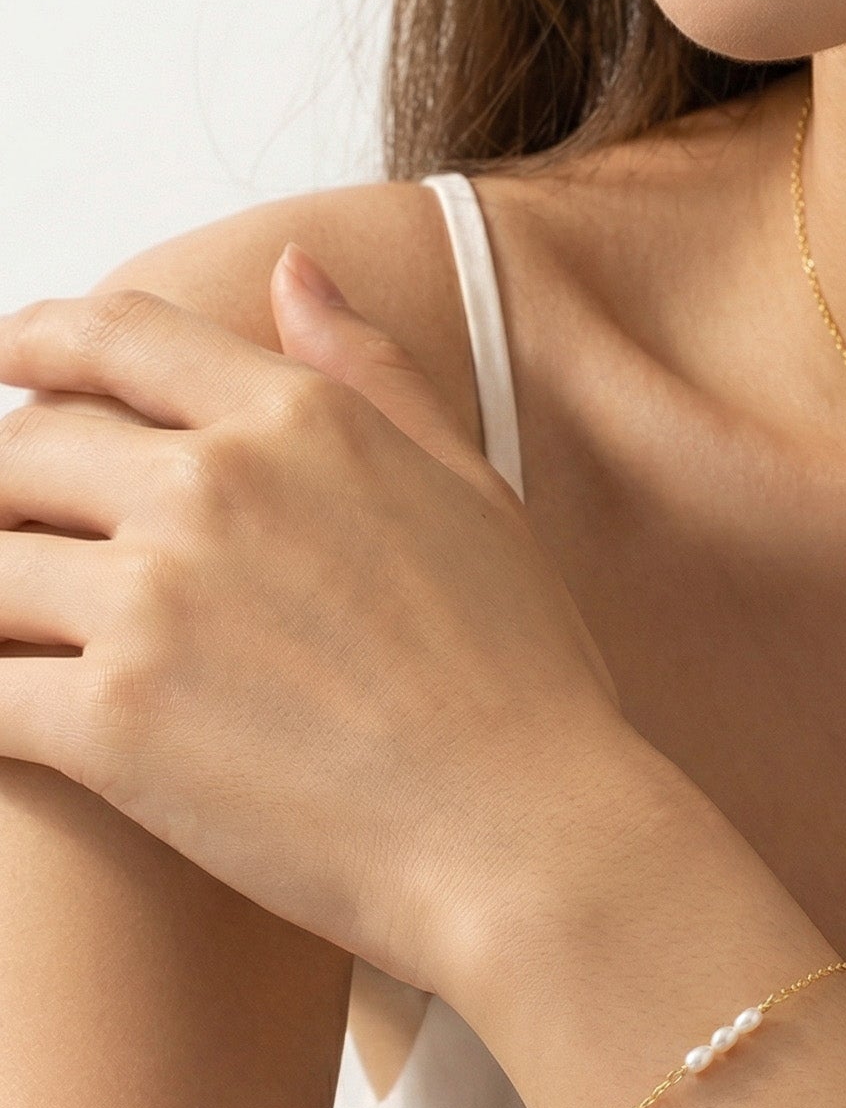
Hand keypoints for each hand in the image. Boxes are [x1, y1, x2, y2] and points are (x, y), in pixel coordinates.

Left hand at [0, 258, 647, 989]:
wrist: (529, 838)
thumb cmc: (526, 683)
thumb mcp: (477, 499)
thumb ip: (378, 379)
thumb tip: (295, 269)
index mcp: (302, 425)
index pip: (120, 338)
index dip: (39, 337)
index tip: (7, 358)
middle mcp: (212, 489)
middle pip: (22, 454)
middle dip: (1, 496)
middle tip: (16, 543)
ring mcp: (152, 604)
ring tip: (17, 640)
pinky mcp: (109, 726)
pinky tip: (5, 728)